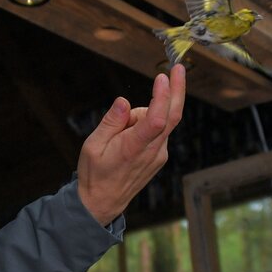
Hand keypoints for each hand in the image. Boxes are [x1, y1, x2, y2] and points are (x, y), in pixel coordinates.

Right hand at [77, 64, 185, 225]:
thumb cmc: (95, 173)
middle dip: (177, 90)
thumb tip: (124, 101)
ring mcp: (159, 154)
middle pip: (172, 116)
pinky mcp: (160, 155)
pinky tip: (127, 137)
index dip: (162, 96)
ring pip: (162, 122)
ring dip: (146, 113)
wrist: (103, 202)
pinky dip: (147, 124)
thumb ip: (111, 122)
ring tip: (118, 132)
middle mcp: (153, 151)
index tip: (162, 77)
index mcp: (134, 148)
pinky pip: (158, 130)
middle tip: (179, 69)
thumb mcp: (93, 145)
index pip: (156, 119)